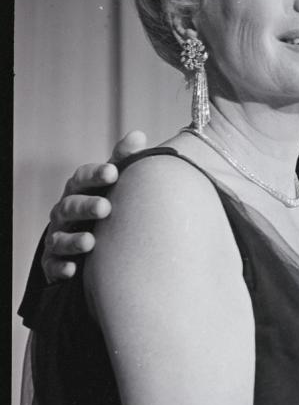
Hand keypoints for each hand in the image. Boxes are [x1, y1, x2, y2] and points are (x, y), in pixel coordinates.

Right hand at [41, 130, 148, 281]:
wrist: (87, 242)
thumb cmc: (104, 202)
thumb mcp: (112, 182)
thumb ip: (123, 160)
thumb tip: (138, 134)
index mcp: (80, 190)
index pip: (82, 178)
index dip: (95, 174)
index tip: (113, 172)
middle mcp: (65, 212)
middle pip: (70, 206)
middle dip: (86, 206)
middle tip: (105, 207)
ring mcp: (58, 236)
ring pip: (60, 236)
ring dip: (74, 239)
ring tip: (90, 242)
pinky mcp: (54, 262)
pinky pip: (54, 265)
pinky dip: (61, 267)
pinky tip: (72, 270)